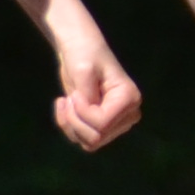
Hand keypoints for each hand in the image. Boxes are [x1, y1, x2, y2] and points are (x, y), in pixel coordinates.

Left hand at [49, 27, 142, 152]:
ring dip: (70, 124)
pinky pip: (83, 140)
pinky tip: (65, 107)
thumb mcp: (83, 71)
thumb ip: (87, 98)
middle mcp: (128, 114)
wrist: (79, 51)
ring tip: (66, 102)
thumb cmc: (84, 55)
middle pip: (96, 138)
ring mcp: (117, 123)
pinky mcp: (103, 126)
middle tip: (69, 99)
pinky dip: (69, 126)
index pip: (102, 124)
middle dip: (75, 121)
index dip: (82, 113)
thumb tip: (90, 122)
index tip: (74, 94)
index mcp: (129, 98)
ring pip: (90, 143)